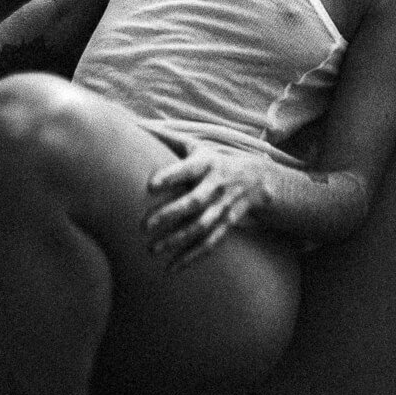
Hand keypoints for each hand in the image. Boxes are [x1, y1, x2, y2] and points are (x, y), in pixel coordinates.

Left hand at [142, 146, 267, 271]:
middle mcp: (218, 184)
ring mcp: (225, 206)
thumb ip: (168, 139)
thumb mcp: (197, 147)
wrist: (259, 179)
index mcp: (208, 163)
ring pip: (203, 226)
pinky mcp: (229, 223)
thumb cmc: (214, 161)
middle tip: (145, 226)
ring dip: (179, 239)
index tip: (150, 186)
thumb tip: (136, 126)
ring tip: (153, 250)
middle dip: (171, 214)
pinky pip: (212, 243)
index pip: (189, 169)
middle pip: (195, 201)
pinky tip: (172, 268)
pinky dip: (193, 257)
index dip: (171, 176)